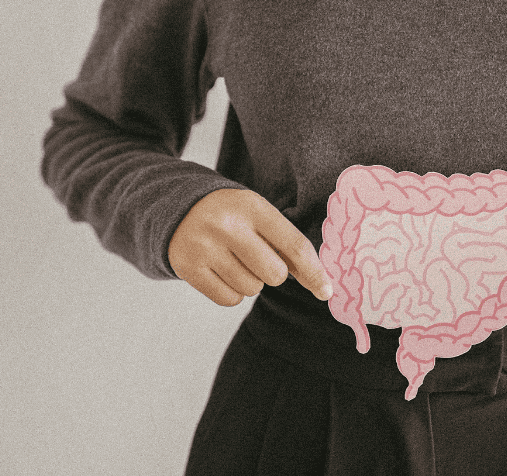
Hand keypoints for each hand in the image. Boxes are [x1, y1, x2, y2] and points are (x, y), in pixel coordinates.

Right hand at [168, 188, 332, 305]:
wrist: (180, 209)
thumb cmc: (233, 216)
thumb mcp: (259, 215)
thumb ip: (286, 243)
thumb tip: (318, 283)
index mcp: (252, 206)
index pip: (294, 245)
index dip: (314, 272)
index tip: (326, 291)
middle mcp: (227, 225)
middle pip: (275, 274)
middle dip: (274, 273)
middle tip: (259, 258)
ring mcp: (205, 247)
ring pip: (252, 289)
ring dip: (252, 281)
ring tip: (236, 260)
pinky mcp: (188, 268)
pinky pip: (230, 299)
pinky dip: (233, 292)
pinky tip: (223, 272)